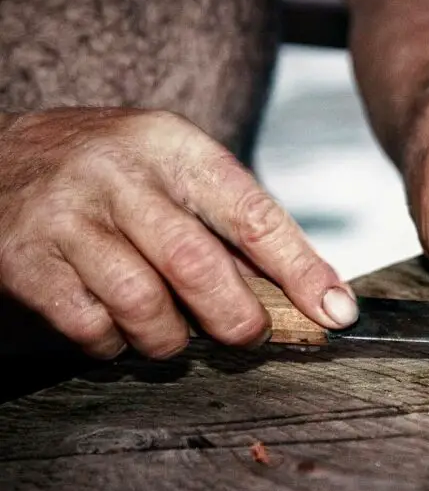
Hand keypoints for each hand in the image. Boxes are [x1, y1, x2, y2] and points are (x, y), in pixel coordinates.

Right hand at [0, 107, 357, 358]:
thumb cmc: (107, 173)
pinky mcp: (24, 261)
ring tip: (170, 331)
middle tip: (248, 335)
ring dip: (170, 339)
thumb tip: (310, 292)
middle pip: (198, 265)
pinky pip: (92, 327)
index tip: (336, 312)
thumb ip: (231, 224)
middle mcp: (118, 175)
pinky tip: (115, 327)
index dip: (301, 270)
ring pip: (145, 306)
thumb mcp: (172, 171)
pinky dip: (115, 345)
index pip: (253, 213)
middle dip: (237, 318)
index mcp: (172, 146)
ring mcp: (66, 217)